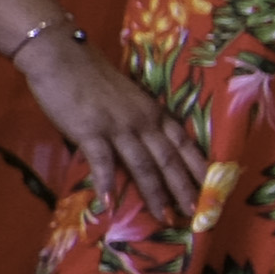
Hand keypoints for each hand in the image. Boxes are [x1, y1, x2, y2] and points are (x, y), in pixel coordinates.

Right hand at [22, 37, 204, 226]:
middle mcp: (144, 121)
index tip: (212, 190)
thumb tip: (145, 148)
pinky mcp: (90, 130)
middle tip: (197, 214)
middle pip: (170, 160)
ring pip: (144, 165)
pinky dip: (107, 184)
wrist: (62, 55)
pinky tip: (111, 205)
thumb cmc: (93, 78)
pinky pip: (102, 161)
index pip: (185, 145)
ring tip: (165, 217)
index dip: (199, 170)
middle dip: (185, 189)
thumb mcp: (129, 100)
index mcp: (155, 113)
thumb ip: (139, 123)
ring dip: (155, 194)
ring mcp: (118, 126)